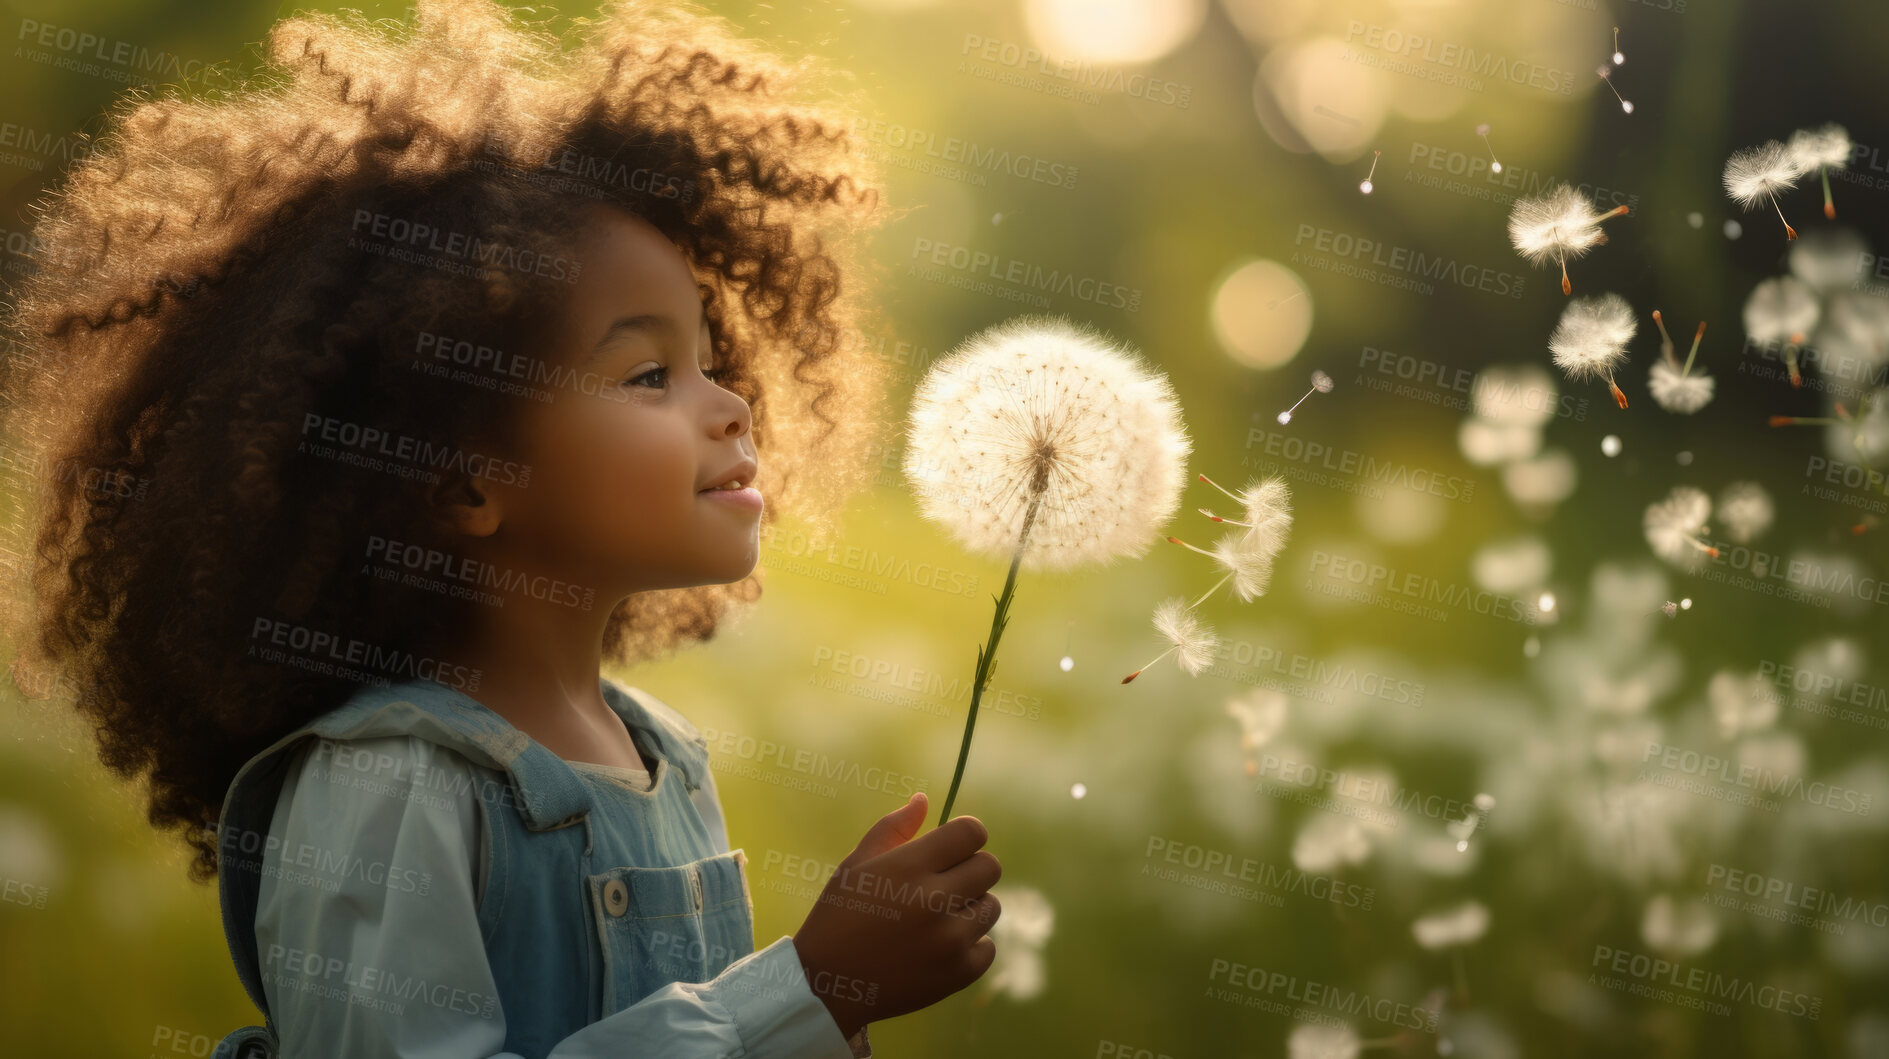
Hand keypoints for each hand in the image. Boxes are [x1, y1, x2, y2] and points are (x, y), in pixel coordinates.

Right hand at [791, 792, 1000, 1037]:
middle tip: (943, 885)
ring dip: (971, 907)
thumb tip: (924, 800)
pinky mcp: (958, 974)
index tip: (951, 848)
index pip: (972, 832)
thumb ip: (892, 829)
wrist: (827, 985)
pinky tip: (942, 947)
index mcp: (910, 867)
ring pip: (992, 906)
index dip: (965, 836)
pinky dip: (971, 946)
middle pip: (990, 867)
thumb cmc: (838, 917)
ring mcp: (951, 940)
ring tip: (939, 918)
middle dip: (970, 869)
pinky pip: (988, 947)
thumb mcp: (856, 865)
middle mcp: (936, 900)